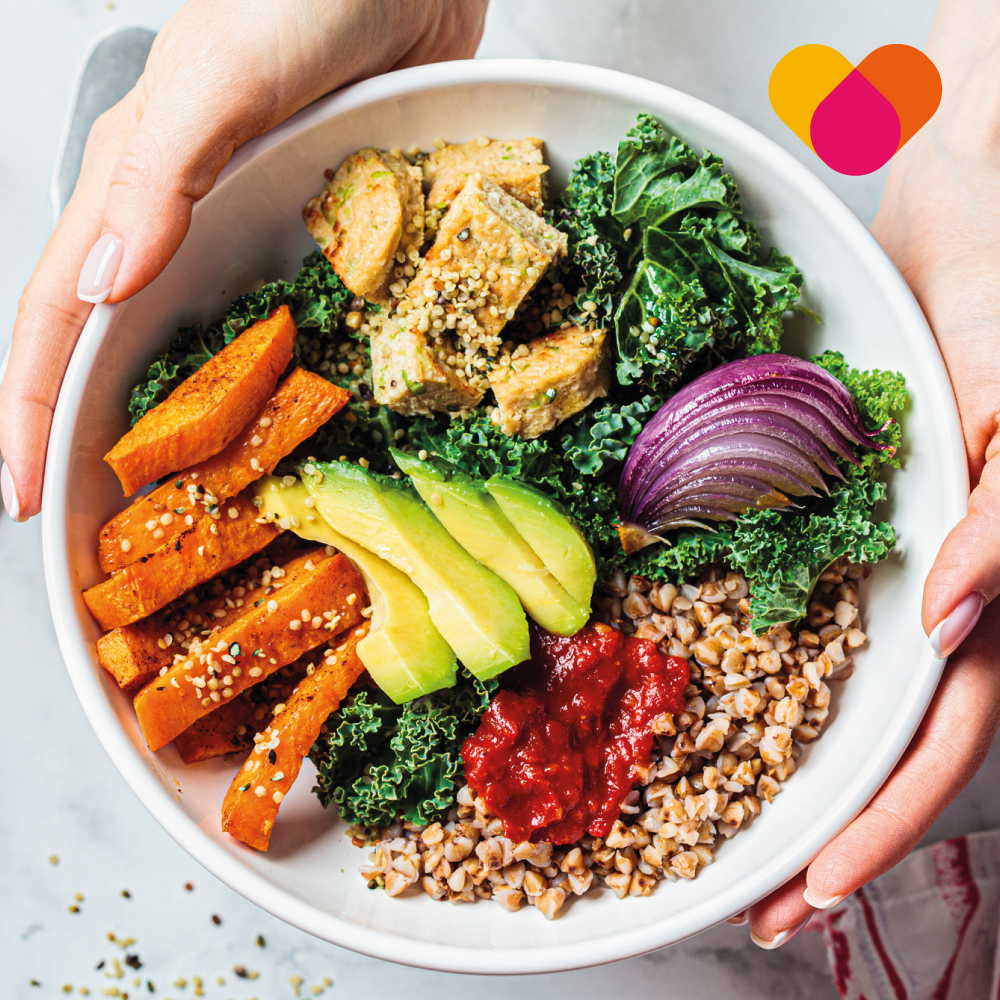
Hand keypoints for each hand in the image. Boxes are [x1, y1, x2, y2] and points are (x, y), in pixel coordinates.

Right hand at [0, 0, 487, 520]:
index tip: (24, 504)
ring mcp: (249, 236)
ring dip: (192, 431)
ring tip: (199, 512)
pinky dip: (274, 388)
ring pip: (201, 352)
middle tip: (109, 536)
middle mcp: (180, 224)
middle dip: (105, 443)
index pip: (59, 320)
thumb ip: (158, 175)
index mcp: (131, 188)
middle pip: (121, 353)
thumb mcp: (217, 76)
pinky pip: (281, 329)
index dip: (31, 414)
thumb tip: (108, 286)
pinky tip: (292, 434)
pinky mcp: (314, 238)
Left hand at [747, 0, 999, 946]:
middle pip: (881, 729)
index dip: (879, 821)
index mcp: (996, 567)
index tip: (803, 893)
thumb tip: (956, 621)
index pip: (941, 730)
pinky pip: (791, 578)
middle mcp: (940, 569)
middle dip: (816, 819)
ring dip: (773, 749)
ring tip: (699, 820)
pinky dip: (747, 636)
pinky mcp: (836, 490)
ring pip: (832, 671)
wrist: (973, 173)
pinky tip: (688, 676)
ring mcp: (887, 535)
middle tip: (738, 901)